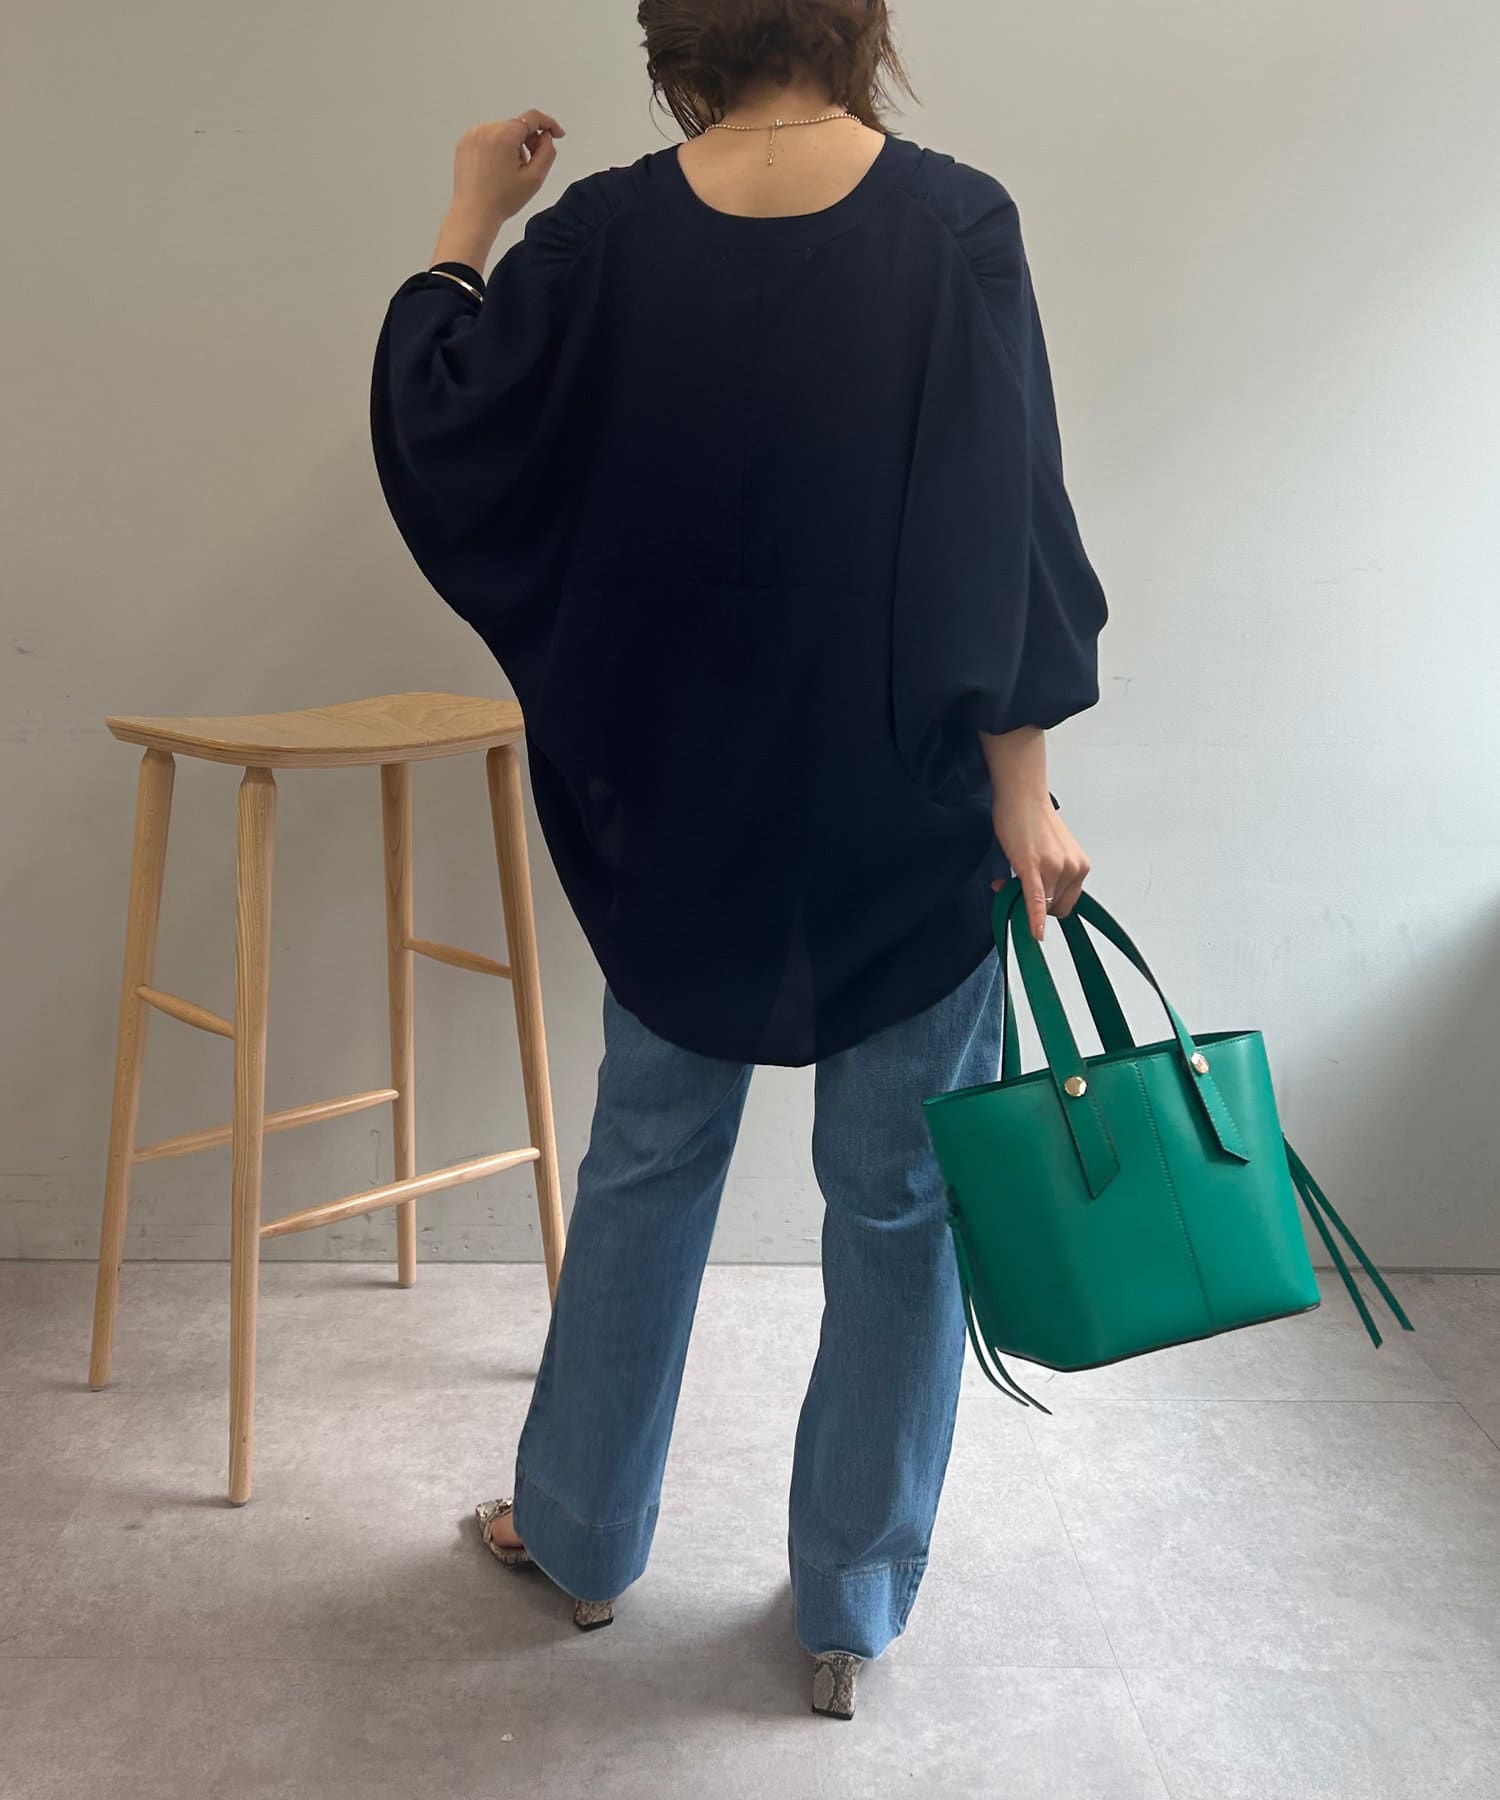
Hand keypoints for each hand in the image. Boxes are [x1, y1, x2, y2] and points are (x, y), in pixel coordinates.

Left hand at [434, 110, 565, 263]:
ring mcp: (472, 135)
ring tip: (511, 170)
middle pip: (516, 126)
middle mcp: (486, 128)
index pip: (532, 118)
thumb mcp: (535, 178)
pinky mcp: (464, 143)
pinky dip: (497, 148)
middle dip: (528, 141)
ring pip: (502, 132)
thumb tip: (546, 136)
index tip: (558, 135)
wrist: (474, 213)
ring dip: (512, 145)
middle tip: (531, 164)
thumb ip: (547, 152)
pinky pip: (488, 138)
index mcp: (504, 135)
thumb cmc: (504, 200)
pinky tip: (498, 168)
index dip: (549, 124)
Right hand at [978, 726, 1089, 940]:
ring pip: (1040, 904)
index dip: (1048, 908)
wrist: (1021, 796)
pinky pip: (1036, 900)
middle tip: (1017, 889)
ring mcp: (1055, 868)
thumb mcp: (1048, 853)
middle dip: (1036, 906)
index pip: (1067, 904)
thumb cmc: (1032, 819)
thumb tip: (1029, 901)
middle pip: (1055, 908)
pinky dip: (1034, 918)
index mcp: (1080, 866)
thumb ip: (1045, 878)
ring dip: (1022, 899)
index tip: (1035, 902)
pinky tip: (1034, 932)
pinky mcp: (1033, 867)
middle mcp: (1072, 868)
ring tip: (1008, 876)